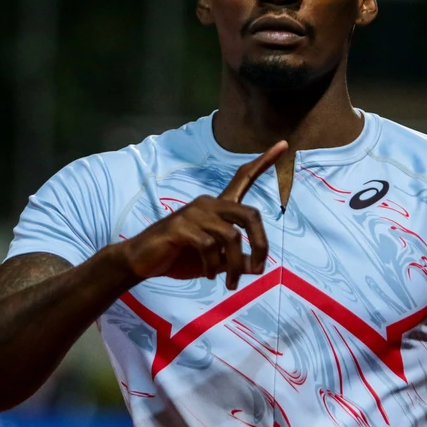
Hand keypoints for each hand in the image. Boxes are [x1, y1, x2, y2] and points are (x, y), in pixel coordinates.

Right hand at [122, 141, 286, 289]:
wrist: (142, 260)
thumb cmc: (180, 256)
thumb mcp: (215, 261)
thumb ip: (236, 260)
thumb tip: (257, 267)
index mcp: (219, 206)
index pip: (244, 177)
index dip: (264, 162)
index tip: (284, 144)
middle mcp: (209, 203)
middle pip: (250, 215)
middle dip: (260, 244)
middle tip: (260, 268)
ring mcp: (194, 213)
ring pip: (232, 238)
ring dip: (236, 265)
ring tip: (230, 282)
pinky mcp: (181, 227)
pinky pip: (209, 246)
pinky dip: (213, 265)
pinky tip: (208, 274)